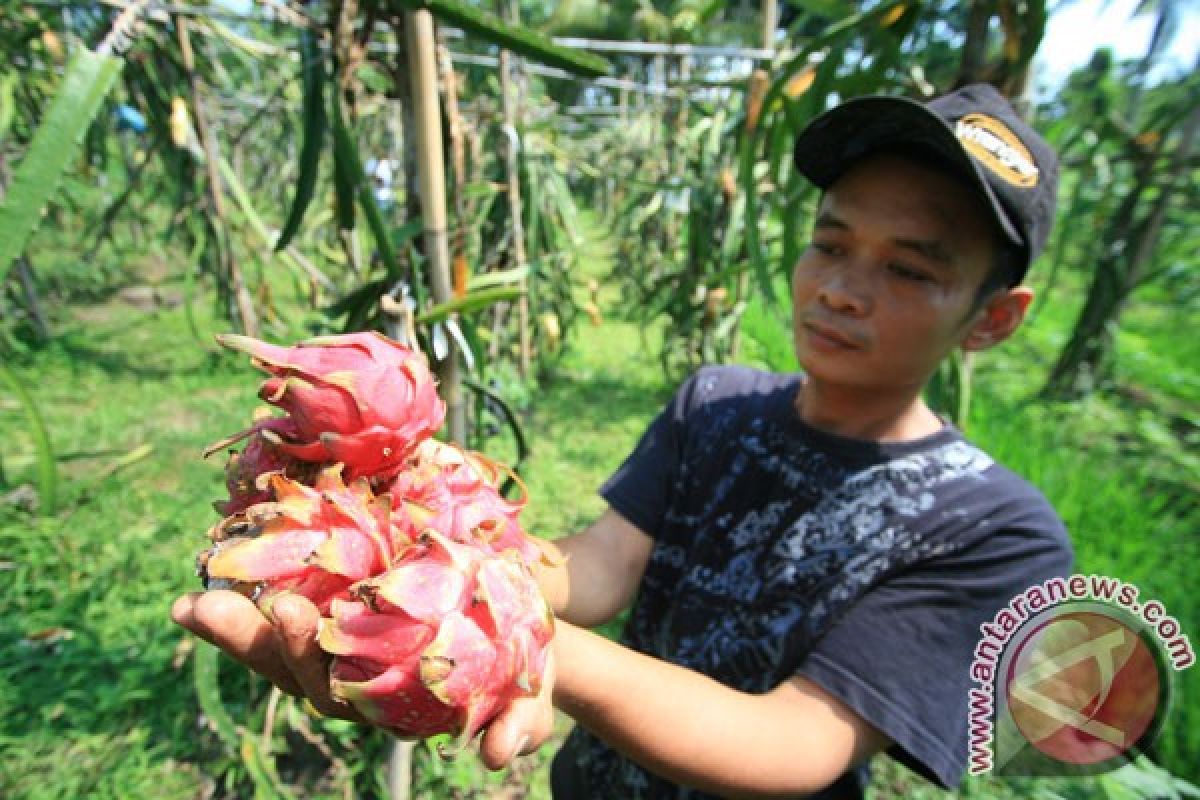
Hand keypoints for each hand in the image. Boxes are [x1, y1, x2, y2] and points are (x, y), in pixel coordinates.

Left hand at [170, 589, 557, 768]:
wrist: (521, 644)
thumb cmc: (521, 680)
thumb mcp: (529, 704)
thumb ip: (517, 728)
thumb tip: (499, 752)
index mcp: (387, 702)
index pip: (333, 691)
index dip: (305, 658)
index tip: (290, 614)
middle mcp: (355, 678)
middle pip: (292, 667)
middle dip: (253, 638)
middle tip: (214, 604)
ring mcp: (348, 647)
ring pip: (280, 643)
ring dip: (238, 623)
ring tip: (196, 598)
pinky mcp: (350, 611)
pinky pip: (298, 604)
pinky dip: (258, 591)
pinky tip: (220, 570)